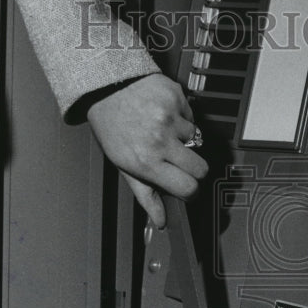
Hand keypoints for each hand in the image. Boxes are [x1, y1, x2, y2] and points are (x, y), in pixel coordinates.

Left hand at [86, 73, 207, 227]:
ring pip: (198, 140)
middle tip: (178, 161)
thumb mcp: (123, 165)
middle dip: (194, 169)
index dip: (190, 190)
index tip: (187, 187)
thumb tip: (161, 221)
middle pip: (201, 168)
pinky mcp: (178, 98)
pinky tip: (164, 115)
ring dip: (185, 139)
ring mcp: (171, 117)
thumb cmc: (112, 126)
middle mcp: (160, 140)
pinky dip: (182, 117)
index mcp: (147, 161)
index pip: (188, 187)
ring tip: (164, 132)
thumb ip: (146, 195)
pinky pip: (192, 116)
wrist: (106, 86)